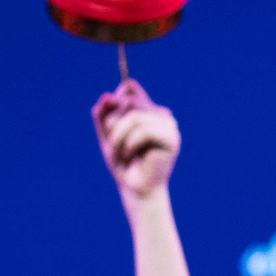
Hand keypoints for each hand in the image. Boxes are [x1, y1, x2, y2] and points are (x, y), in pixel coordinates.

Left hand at [94, 81, 180, 205]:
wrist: (135, 188)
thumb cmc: (122, 162)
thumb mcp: (106, 134)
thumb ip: (103, 113)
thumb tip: (107, 96)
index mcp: (148, 109)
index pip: (129, 87)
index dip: (115, 102)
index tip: (109, 124)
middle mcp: (161, 113)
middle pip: (130, 101)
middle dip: (114, 124)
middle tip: (115, 144)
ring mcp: (169, 125)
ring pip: (135, 116)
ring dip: (120, 137)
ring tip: (121, 152)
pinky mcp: (172, 139)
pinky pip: (144, 131)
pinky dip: (131, 144)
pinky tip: (132, 155)